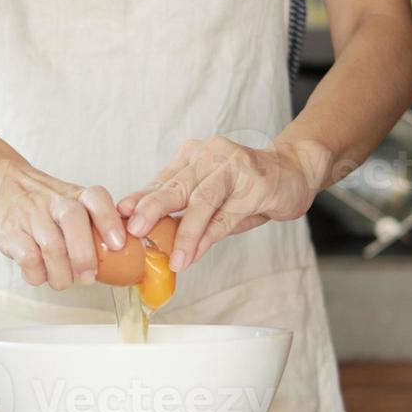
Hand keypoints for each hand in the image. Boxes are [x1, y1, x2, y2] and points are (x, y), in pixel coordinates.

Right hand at [0, 162, 128, 289]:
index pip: (96, 199)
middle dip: (84, 256)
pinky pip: (29, 260)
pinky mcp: (10, 232)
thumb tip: (112, 259)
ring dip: (62, 275)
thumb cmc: (36, 197)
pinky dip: (38, 275)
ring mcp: (31, 217)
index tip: (117, 244)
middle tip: (88, 276)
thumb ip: (88, 222)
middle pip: (74, 222)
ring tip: (62, 280)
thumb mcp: (66, 198)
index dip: (109, 221)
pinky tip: (39, 273)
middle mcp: (54, 202)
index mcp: (73, 194)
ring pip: (53, 248)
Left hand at [118, 137, 328, 271]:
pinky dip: (209, 237)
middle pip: (177, 184)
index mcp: (193, 156)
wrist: (293, 172)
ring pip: (202, 200)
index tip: (118, 216)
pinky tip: (194, 254)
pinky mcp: (256, 185)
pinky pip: (227, 215)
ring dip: (185, 232)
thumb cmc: (246, 186)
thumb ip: (182, 209)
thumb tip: (148, 236)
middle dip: (152, 208)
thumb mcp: (209, 193)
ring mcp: (234, 167)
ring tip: (171, 257)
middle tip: (133, 229)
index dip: (139, 198)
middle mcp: (210, 155)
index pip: (161, 179)